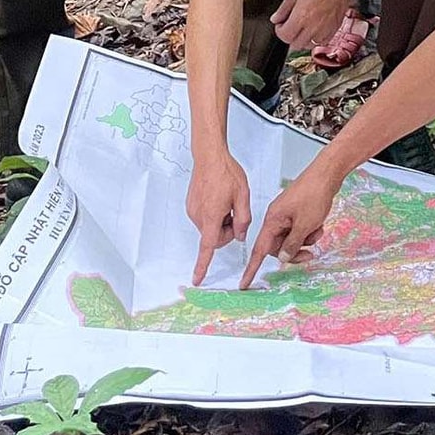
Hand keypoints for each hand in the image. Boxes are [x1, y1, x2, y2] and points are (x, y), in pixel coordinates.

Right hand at [187, 148, 251, 284]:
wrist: (209, 155)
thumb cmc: (226, 172)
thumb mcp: (243, 196)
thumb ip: (243, 220)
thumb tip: (240, 236)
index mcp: (211, 216)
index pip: (208, 246)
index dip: (202, 265)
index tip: (197, 279)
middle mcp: (198, 216)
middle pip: (215, 237)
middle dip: (228, 230)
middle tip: (236, 211)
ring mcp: (193, 210)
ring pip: (211, 227)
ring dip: (222, 220)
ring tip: (227, 200)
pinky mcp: (191, 205)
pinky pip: (206, 217)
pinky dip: (215, 213)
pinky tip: (219, 197)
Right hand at [240, 162, 341, 288]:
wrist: (326, 175)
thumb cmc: (313, 195)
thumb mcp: (304, 225)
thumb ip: (292, 244)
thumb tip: (281, 258)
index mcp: (272, 220)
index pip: (259, 250)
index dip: (251, 269)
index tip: (244, 284)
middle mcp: (276, 218)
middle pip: (278, 247)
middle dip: (294, 252)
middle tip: (310, 254)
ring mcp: (286, 215)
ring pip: (291, 239)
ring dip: (305, 240)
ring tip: (318, 231)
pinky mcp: (296, 212)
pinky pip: (299, 230)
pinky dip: (309, 231)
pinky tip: (319, 225)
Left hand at [272, 0, 356, 49]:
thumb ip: (284, 8)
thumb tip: (276, 18)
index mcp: (301, 16)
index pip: (285, 36)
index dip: (279, 31)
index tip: (281, 24)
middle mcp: (313, 26)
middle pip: (295, 45)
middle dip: (290, 36)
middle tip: (290, 25)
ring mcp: (325, 29)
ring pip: (308, 46)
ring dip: (303, 39)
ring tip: (303, 27)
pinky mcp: (334, 29)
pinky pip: (322, 42)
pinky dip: (316, 39)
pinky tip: (314, 28)